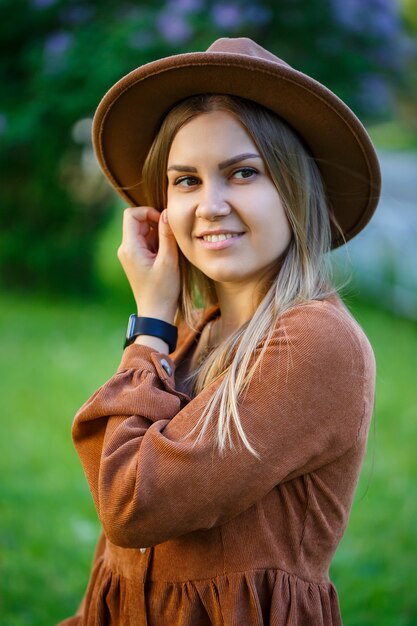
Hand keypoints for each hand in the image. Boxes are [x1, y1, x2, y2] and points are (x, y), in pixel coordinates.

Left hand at [117, 207, 179, 322]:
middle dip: (155, 224)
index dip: (148, 212)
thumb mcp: (169, 261)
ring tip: (169, 253)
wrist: (156, 313)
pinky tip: (166, 258)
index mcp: (130, 248)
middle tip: (170, 238)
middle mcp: (126, 249)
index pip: (132, 215)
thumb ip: (167, 235)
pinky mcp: (137, 260)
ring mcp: (130, 255)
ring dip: (158, 235)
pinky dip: (157, 244)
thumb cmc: (163, 290)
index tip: (163, 223)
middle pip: (138, 222)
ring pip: (144, 232)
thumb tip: (166, 213)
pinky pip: (146, 242)